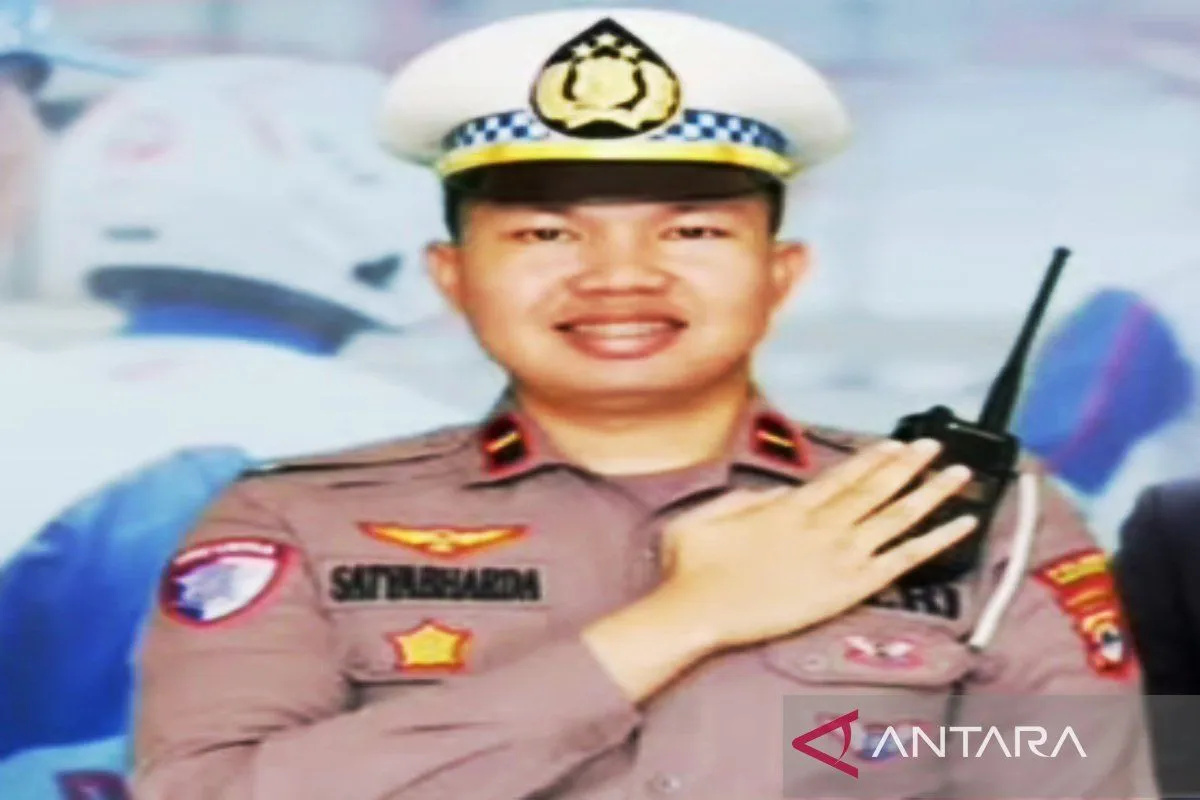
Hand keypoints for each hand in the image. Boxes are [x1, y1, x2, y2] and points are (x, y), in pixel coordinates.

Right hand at [658, 438, 975, 650]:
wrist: (698, 611)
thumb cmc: (694, 569)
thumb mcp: (708, 516)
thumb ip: (749, 499)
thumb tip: (783, 494)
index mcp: (788, 508)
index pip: (841, 477)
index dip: (872, 459)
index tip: (895, 444)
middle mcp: (820, 526)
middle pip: (876, 489)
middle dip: (909, 465)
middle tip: (936, 447)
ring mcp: (838, 556)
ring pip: (897, 517)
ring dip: (930, 493)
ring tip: (958, 475)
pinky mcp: (849, 588)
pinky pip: (903, 560)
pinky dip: (935, 541)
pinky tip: (960, 527)